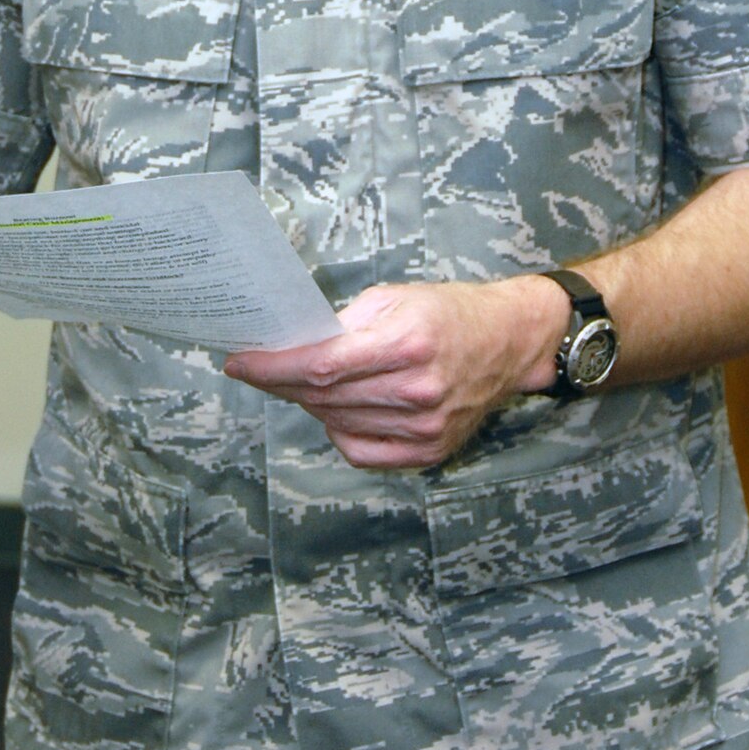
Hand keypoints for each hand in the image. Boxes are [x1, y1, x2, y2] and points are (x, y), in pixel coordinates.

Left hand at [224, 277, 562, 470]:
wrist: (509, 342)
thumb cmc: (449, 312)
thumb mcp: (394, 297)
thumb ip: (343, 323)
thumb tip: (291, 344)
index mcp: (407, 343)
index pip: (320, 365)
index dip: (272, 367)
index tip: (239, 362)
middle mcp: (417, 390)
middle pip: (323, 397)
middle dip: (279, 383)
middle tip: (255, 369)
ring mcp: (425, 427)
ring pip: (338, 423)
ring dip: (308, 404)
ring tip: (301, 382)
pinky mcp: (430, 451)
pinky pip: (362, 451)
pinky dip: (339, 431)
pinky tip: (338, 410)